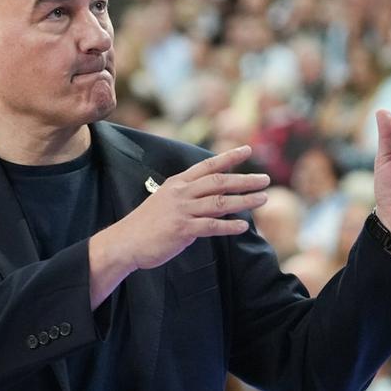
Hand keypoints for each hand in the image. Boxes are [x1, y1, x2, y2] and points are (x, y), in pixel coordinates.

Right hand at [116, 145, 269, 269]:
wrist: (125, 241)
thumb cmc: (147, 224)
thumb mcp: (165, 201)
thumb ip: (188, 197)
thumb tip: (216, 199)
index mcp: (177, 183)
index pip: (207, 165)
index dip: (229, 157)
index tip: (247, 149)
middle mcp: (181, 193)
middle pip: (219, 181)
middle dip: (244, 179)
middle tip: (265, 179)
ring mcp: (182, 211)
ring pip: (219, 202)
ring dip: (244, 200)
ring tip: (263, 198)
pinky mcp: (182, 230)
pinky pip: (211, 226)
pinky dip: (229, 226)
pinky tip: (243, 225)